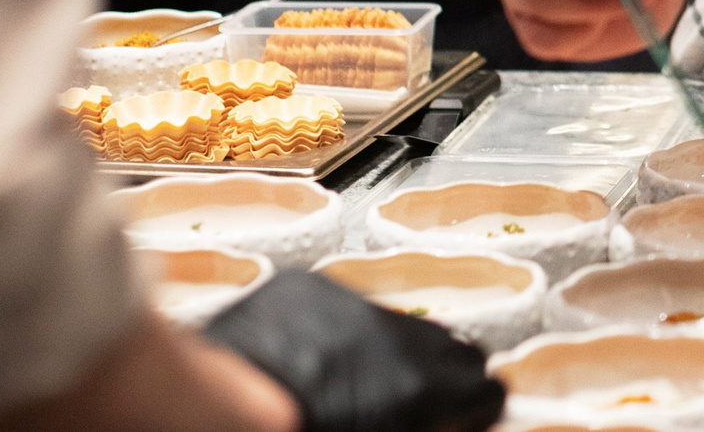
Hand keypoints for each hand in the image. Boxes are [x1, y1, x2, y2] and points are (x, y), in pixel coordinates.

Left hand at [205, 272, 501, 431]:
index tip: (461, 420)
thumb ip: (423, 426)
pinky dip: (333, 330)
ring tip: (349, 381)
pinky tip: (304, 357)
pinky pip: (337, 306)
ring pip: (395, 322)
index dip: (475, 410)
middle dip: (441, 375)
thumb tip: (444, 423)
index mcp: (424, 389)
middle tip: (408, 404)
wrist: (216, 412)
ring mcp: (355, 304)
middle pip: (454, 348)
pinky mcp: (307, 286)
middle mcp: (402, 336)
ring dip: (386, 350)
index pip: (488, 390)